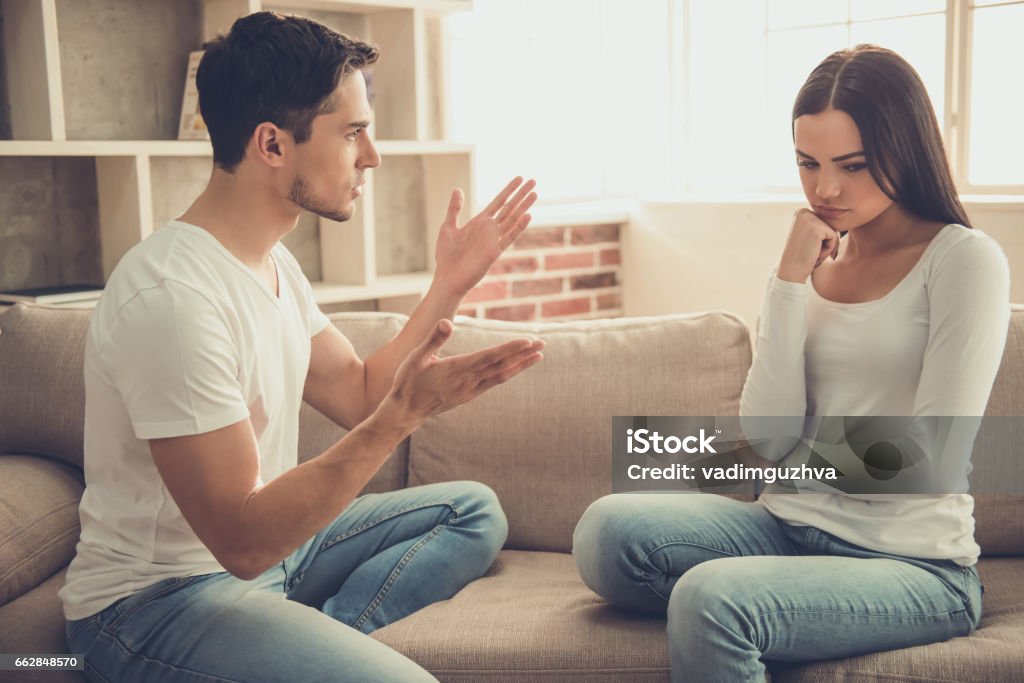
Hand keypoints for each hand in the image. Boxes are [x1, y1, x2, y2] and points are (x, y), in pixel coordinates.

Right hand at [384, 319, 543, 422]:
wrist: (405, 411)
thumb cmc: (408, 381)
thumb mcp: (416, 357)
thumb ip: (433, 339)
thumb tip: (447, 322)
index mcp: (457, 368)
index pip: (490, 356)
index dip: (510, 348)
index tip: (528, 341)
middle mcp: (468, 381)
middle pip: (502, 366)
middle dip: (523, 355)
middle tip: (543, 343)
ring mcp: (470, 390)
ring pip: (501, 376)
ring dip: (521, 365)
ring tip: (538, 355)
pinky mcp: (469, 396)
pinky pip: (493, 383)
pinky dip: (508, 374)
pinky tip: (516, 368)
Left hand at [434, 177, 537, 296]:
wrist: (447, 277)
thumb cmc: (446, 256)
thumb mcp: (448, 227)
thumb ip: (454, 209)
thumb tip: (458, 189)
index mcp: (480, 222)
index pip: (499, 202)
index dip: (509, 190)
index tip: (519, 178)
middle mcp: (490, 229)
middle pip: (509, 207)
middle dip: (521, 194)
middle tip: (534, 180)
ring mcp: (494, 239)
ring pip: (513, 219)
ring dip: (524, 206)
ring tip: (535, 193)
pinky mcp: (495, 251)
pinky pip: (509, 237)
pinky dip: (519, 227)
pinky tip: (528, 215)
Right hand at [776, 209, 839, 282]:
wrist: (791, 270)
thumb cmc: (802, 256)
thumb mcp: (808, 235)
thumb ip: (819, 224)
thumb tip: (837, 217)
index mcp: (801, 212)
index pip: (824, 222)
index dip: (821, 238)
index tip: (807, 246)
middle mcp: (804, 212)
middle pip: (830, 225)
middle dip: (825, 242)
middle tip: (809, 251)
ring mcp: (810, 219)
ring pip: (833, 231)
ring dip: (827, 246)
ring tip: (812, 252)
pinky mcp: (817, 229)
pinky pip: (834, 238)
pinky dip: (828, 249)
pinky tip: (814, 253)